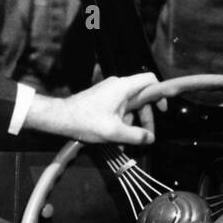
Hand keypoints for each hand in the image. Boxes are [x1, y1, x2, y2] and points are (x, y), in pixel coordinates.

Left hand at [26, 72, 160, 145]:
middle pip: (142, 97)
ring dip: (132, 123)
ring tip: (127, 142)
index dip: (160, 94)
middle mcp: (117, 85)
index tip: (161, 110)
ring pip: (130, 106)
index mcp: (123, 87)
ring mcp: (109, 92)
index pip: (150, 80)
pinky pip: (119, 109)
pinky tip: (118, 139)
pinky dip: (121, 122)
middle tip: (146, 135)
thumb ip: (136, 135)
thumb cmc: (85, 121)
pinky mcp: (103, 99)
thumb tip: (150, 139)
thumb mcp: (114, 132)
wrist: (60, 118)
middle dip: (145, 117)